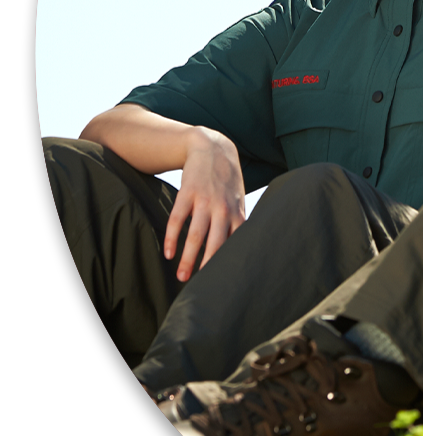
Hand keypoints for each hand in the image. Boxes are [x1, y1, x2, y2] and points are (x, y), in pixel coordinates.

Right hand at [164, 128, 246, 280]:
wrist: (213, 148)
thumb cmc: (227, 181)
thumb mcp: (238, 199)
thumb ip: (238, 222)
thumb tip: (242, 248)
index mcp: (238, 212)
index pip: (236, 243)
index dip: (231, 261)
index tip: (227, 280)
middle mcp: (223, 208)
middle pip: (216, 243)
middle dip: (207, 266)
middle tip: (199, 287)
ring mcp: (205, 200)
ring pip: (196, 234)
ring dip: (187, 257)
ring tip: (181, 276)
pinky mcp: (187, 193)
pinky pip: (178, 218)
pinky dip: (172, 237)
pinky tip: (168, 252)